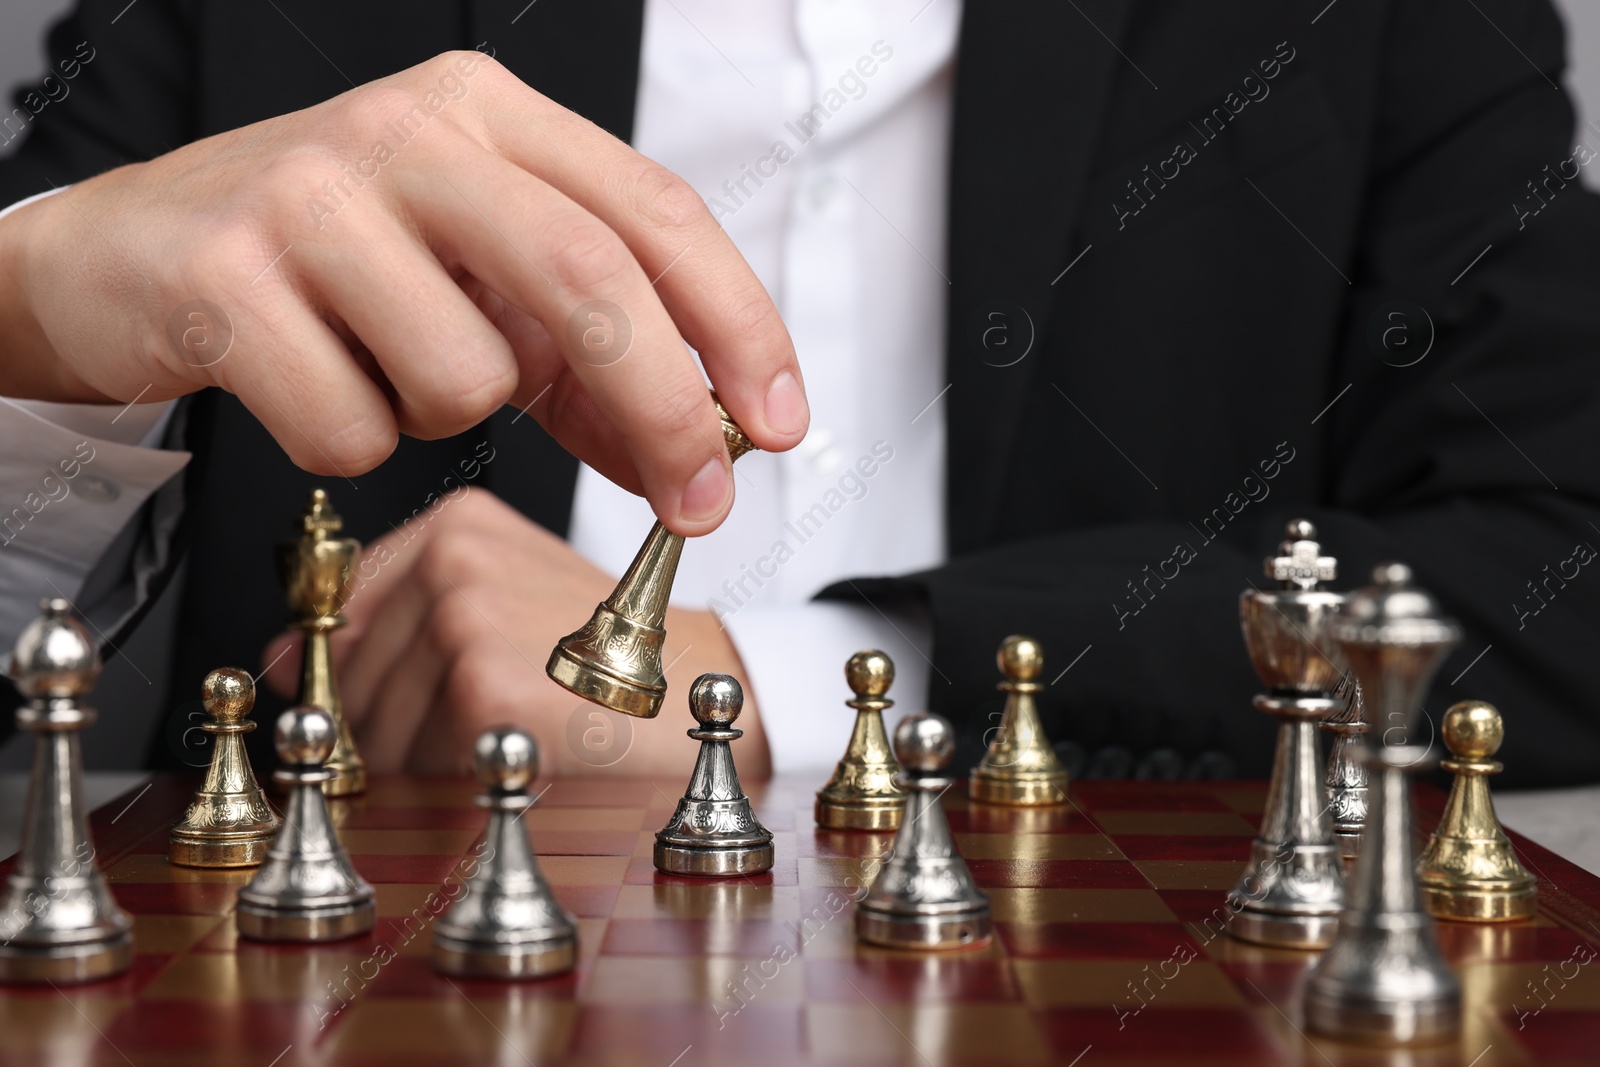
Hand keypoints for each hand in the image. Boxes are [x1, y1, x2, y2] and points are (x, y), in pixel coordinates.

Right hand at [0, 51, 806, 534]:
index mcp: (486, 114)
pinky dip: (353, 440)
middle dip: (664, 409)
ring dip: (450, 413)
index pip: (653, 212)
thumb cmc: (328, 267)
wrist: (125, 253)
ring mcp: (308, 198)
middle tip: (698, 501)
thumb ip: (590, 366)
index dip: (736, 324)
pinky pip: (355, 428)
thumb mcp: (476, 285)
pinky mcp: (223, 280)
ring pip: (467, 375)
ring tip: (384, 367)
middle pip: (587, 279)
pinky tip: (310, 382)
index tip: (778, 421)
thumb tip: (696, 458)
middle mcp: (405, 131)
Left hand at [259, 487, 770, 777]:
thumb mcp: (502, 606)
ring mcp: (466, 617)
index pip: (338, 618)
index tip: (401, 700)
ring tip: (507, 733)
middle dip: (389, 727)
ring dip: (422, 758)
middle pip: (345, 678)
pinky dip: (457, 777)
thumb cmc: (609, 656)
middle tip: (478, 726)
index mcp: (456, 524)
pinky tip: (519, 748)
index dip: (352, 676)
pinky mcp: (485, 686)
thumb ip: (389, 621)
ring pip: (372, 726)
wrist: (700, 691)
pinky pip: (416, 760)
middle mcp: (454, 557)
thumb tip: (271, 661)